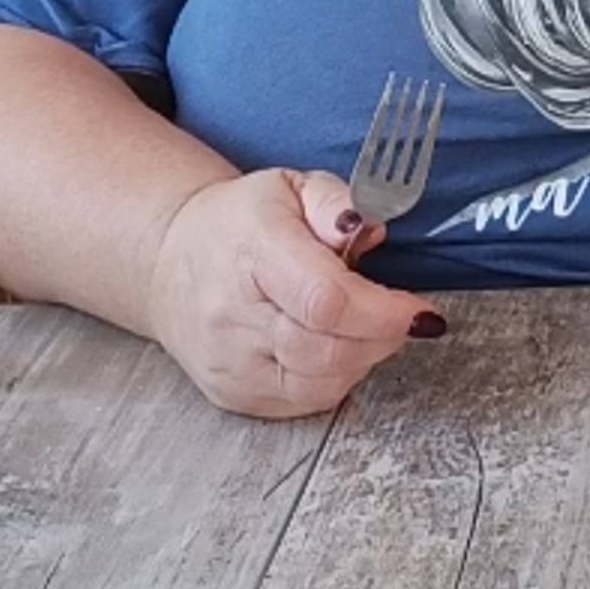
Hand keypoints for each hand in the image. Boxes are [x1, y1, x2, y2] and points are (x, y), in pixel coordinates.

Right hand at [144, 169, 441, 418]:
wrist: (169, 260)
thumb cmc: (238, 223)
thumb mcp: (289, 186)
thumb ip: (336, 203)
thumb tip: (369, 231)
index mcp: (252, 251)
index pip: (326, 300)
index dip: (384, 313)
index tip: (420, 311)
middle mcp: (232, 315)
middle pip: (329, 350)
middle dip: (382, 337)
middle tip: (397, 316)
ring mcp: (229, 363)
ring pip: (322, 384)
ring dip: (362, 359)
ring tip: (362, 327)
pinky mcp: (232, 393)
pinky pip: (304, 402)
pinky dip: (336, 379)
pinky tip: (336, 349)